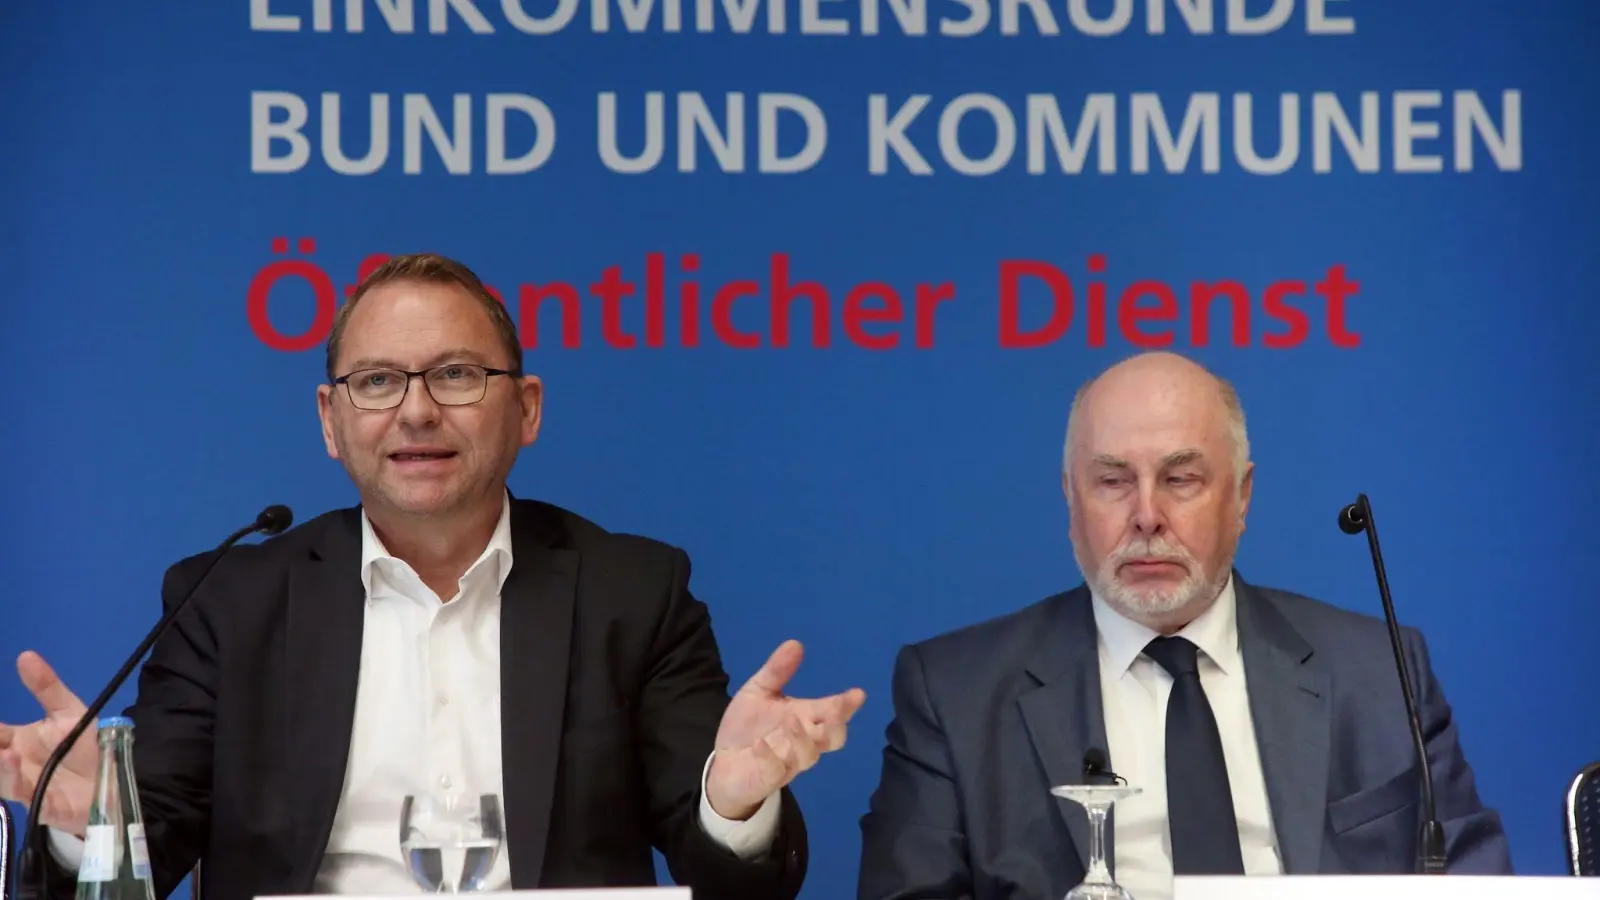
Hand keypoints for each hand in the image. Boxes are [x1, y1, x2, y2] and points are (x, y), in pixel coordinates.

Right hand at [0, 652, 98, 835]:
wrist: (113, 779)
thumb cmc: (85, 747)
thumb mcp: (69, 712)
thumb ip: (46, 687)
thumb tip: (25, 655)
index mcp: (15, 741)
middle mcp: (13, 764)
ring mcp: (25, 784)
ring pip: (0, 776)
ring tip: (2, 750)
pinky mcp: (41, 804)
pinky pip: (21, 793)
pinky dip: (12, 778)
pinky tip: (11, 759)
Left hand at [705, 640, 865, 820]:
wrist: (722, 763)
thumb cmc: (748, 728)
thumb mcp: (758, 692)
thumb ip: (776, 671)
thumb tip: (795, 643)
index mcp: (805, 717)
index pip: (832, 711)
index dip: (846, 705)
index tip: (857, 694)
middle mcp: (803, 741)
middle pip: (833, 738)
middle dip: (837, 725)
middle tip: (834, 711)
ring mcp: (788, 762)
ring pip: (809, 756)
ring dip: (803, 739)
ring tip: (791, 720)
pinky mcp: (768, 777)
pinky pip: (775, 770)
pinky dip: (769, 757)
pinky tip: (759, 745)